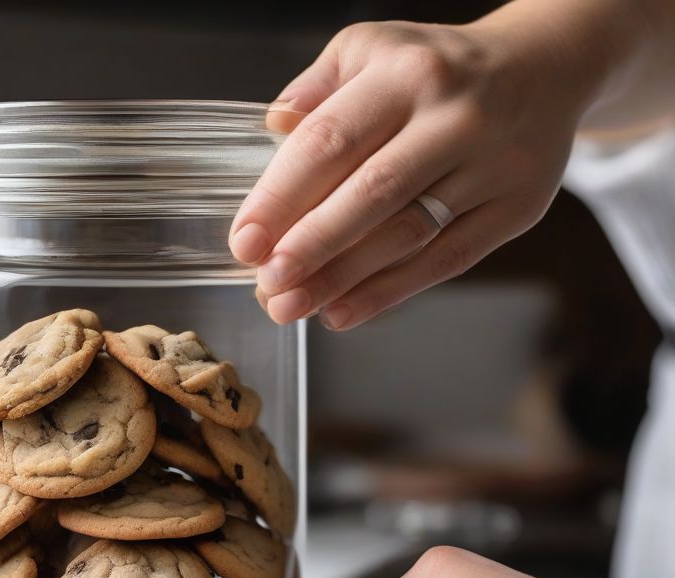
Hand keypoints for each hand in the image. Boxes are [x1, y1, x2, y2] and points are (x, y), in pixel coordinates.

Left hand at [232, 9, 610, 329]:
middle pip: (370, 193)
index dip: (281, 197)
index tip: (245, 241)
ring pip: (408, 234)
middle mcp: (453, 117)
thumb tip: (274, 127)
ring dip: (342, 279)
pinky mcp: (517, 207)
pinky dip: (389, 292)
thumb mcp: (374, 49)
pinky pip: (446, 259)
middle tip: (267, 285)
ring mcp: (492, 165)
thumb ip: (319, 89)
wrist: (547, 66)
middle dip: (310, 247)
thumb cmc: (438, 68)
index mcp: (405, 74)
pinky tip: (342, 312)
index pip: (330, 141)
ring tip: (292, 306)